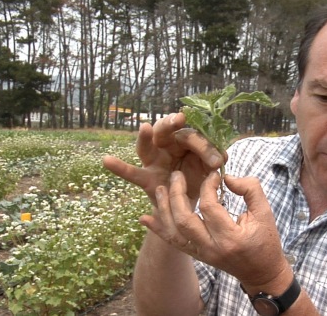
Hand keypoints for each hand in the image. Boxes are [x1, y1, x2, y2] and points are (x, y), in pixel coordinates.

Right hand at [102, 112, 224, 204]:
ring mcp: (154, 162)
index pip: (194, 137)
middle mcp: (168, 147)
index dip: (205, 148)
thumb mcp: (210, 171)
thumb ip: (213, 162)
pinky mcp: (146, 179)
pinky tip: (106, 160)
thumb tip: (220, 159)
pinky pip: (131, 173)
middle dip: (172, 123)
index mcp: (187, 142)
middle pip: (167, 131)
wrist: (189, 208)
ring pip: (147, 146)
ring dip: (146, 137)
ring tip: (146, 127)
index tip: (217, 162)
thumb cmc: (200, 182)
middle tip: (180, 119)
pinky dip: (119, 167)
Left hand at [142, 171, 290, 289]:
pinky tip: (145, 218)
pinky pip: (173, 243)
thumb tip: (226, 177)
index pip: (210, 207)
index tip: (213, 174)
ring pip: (174, 231)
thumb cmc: (266, 241)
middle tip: (177, 175)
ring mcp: (202, 254)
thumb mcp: (266, 212)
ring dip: (164, 209)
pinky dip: (158, 230)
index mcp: (231, 237)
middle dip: (177, 194)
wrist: (261, 272)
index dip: (208, 186)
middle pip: (185, 219)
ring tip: (160, 189)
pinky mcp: (197, 255)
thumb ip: (250, 189)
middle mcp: (212, 248)